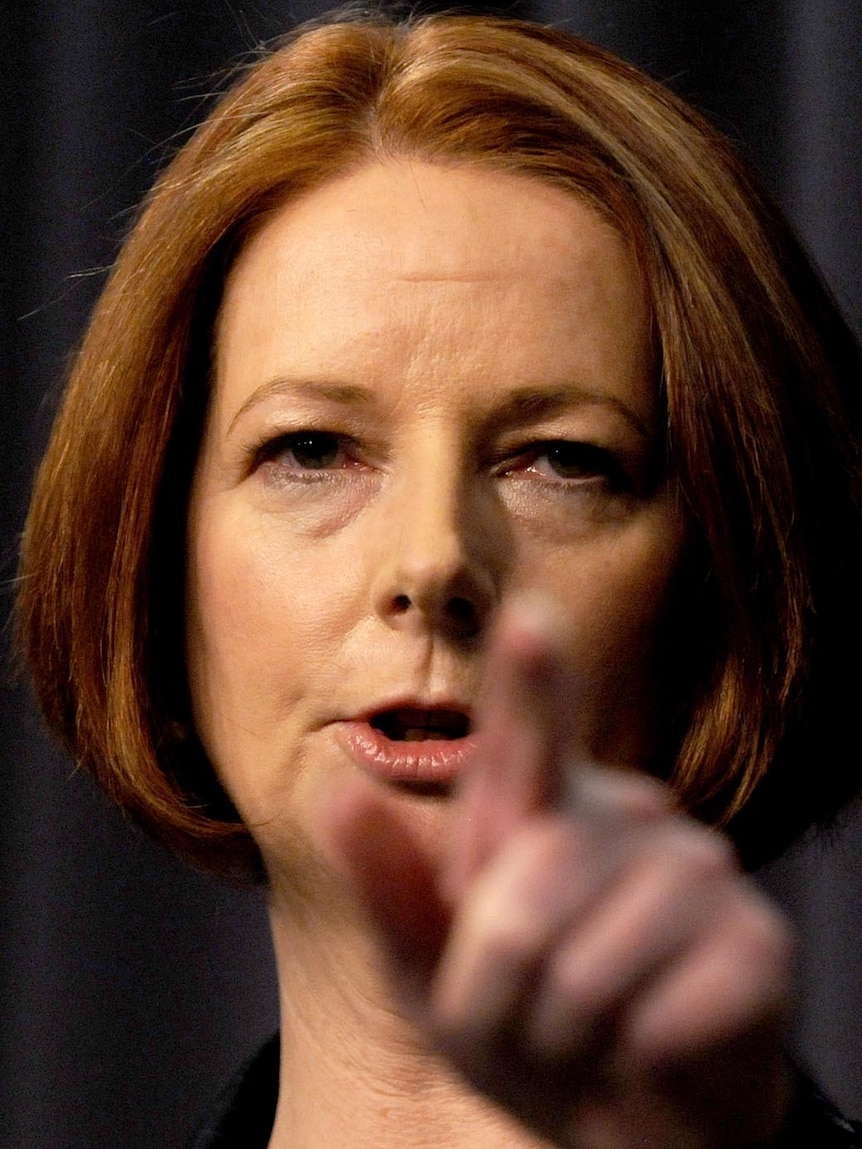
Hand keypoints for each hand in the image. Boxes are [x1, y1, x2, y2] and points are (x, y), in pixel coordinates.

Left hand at [325, 597, 794, 1148]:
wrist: (626, 1123)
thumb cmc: (525, 1027)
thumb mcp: (434, 970)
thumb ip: (391, 885)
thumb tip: (335, 790)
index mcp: (545, 808)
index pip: (530, 734)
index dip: (531, 680)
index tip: (530, 621)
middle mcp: (630, 814)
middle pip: (522, 890)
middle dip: (492, 988)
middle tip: (520, 1022)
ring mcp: (700, 869)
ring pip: (584, 962)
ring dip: (555, 1038)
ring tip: (582, 1038)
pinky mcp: (759, 943)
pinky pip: (657, 1018)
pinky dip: (628, 1066)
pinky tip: (646, 1053)